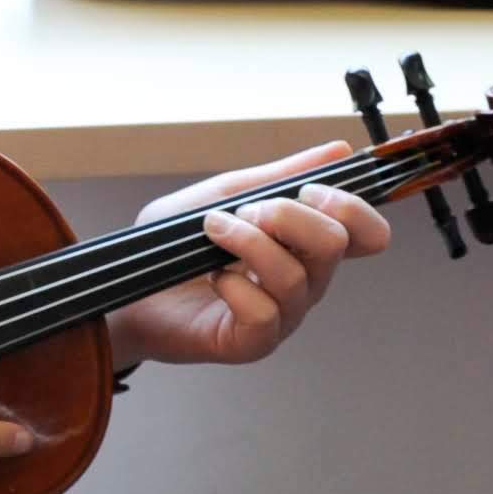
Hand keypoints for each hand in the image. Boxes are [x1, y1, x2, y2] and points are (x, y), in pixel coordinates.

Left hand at [107, 141, 390, 366]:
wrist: (125, 284)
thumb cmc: (173, 244)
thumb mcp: (226, 194)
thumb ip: (281, 175)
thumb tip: (339, 150)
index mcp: (306, 246)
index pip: (367, 234)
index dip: (353, 208)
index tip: (311, 189)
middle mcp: (304, 282)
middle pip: (335, 245)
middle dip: (289, 214)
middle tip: (249, 210)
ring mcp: (282, 316)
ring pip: (298, 276)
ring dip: (250, 242)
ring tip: (214, 232)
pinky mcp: (252, 343)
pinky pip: (266, 314)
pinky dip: (236, 286)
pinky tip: (214, 278)